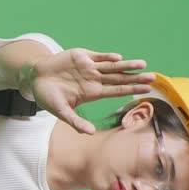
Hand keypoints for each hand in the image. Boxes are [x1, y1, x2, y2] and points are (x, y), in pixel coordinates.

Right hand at [26, 48, 156, 134]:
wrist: (34, 78)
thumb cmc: (47, 96)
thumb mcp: (61, 112)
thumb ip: (76, 121)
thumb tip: (90, 133)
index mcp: (92, 92)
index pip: (116, 91)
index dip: (131, 90)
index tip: (147, 91)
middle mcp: (94, 79)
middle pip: (119, 78)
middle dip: (135, 78)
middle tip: (154, 78)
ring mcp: (89, 67)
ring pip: (112, 66)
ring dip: (127, 66)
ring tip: (143, 65)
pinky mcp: (82, 56)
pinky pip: (98, 56)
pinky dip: (107, 57)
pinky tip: (118, 58)